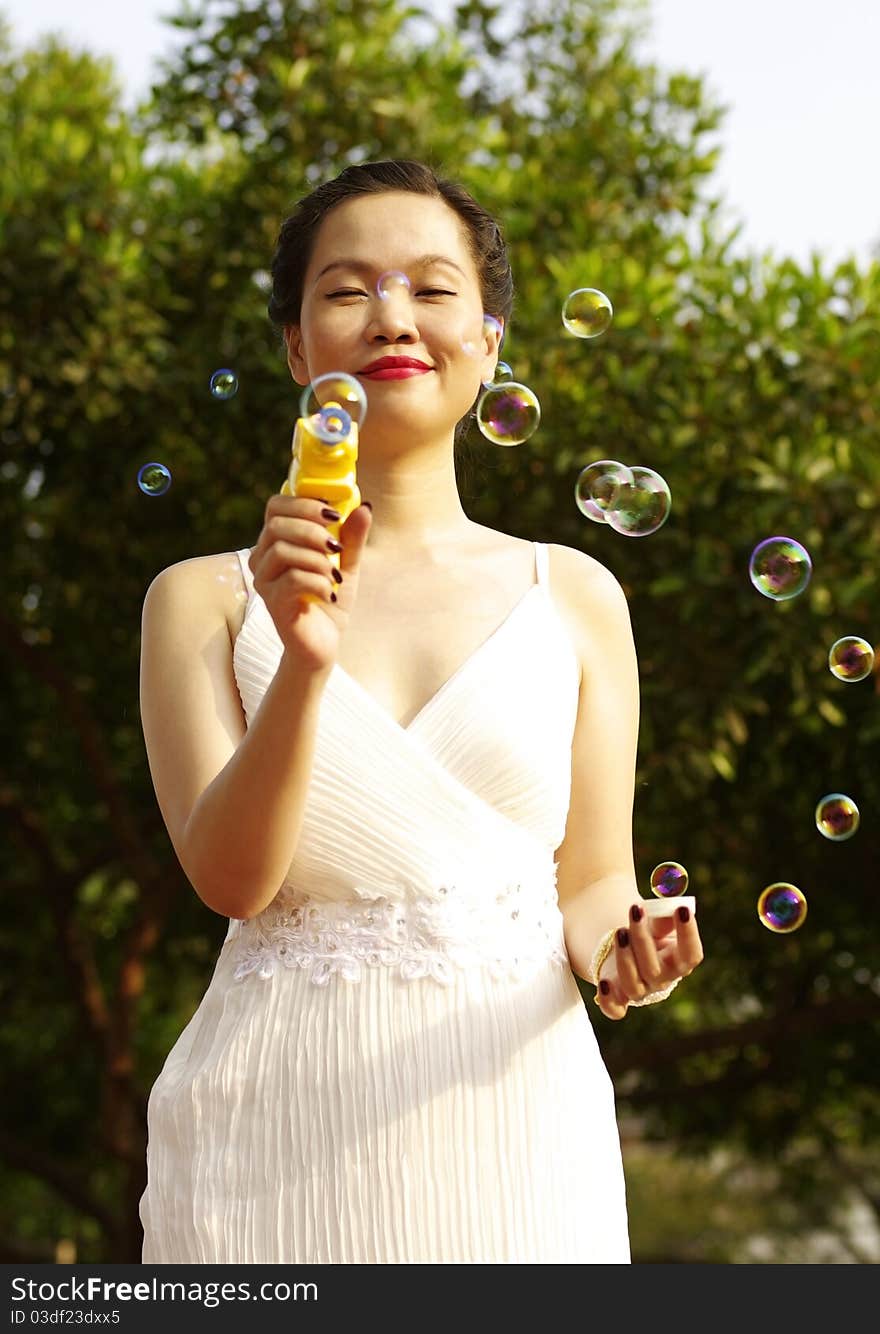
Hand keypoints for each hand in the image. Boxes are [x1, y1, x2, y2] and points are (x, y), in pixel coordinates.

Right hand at [248, 494, 371, 671]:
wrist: (322, 644)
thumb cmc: (329, 599)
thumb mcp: (347, 563)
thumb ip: (352, 537)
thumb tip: (365, 507)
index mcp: (277, 541)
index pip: (276, 506)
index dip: (304, 503)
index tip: (334, 514)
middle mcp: (263, 558)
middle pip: (277, 525)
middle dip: (312, 530)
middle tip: (336, 546)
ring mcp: (264, 581)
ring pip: (282, 551)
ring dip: (317, 559)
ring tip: (335, 576)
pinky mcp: (272, 603)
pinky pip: (292, 580)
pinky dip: (318, 582)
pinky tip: (330, 593)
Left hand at [595, 902, 703, 1019]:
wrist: (617, 939)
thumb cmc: (643, 927)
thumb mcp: (655, 918)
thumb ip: (664, 912)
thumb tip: (672, 900)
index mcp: (678, 959)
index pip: (691, 955)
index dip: (689, 934)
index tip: (681, 909)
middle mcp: (661, 979)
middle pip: (656, 970)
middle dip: (644, 940)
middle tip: (635, 910)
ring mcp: (639, 990)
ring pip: (634, 986)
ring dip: (626, 960)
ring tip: (619, 931)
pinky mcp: (617, 997)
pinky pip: (615, 1010)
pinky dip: (609, 1000)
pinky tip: (604, 982)